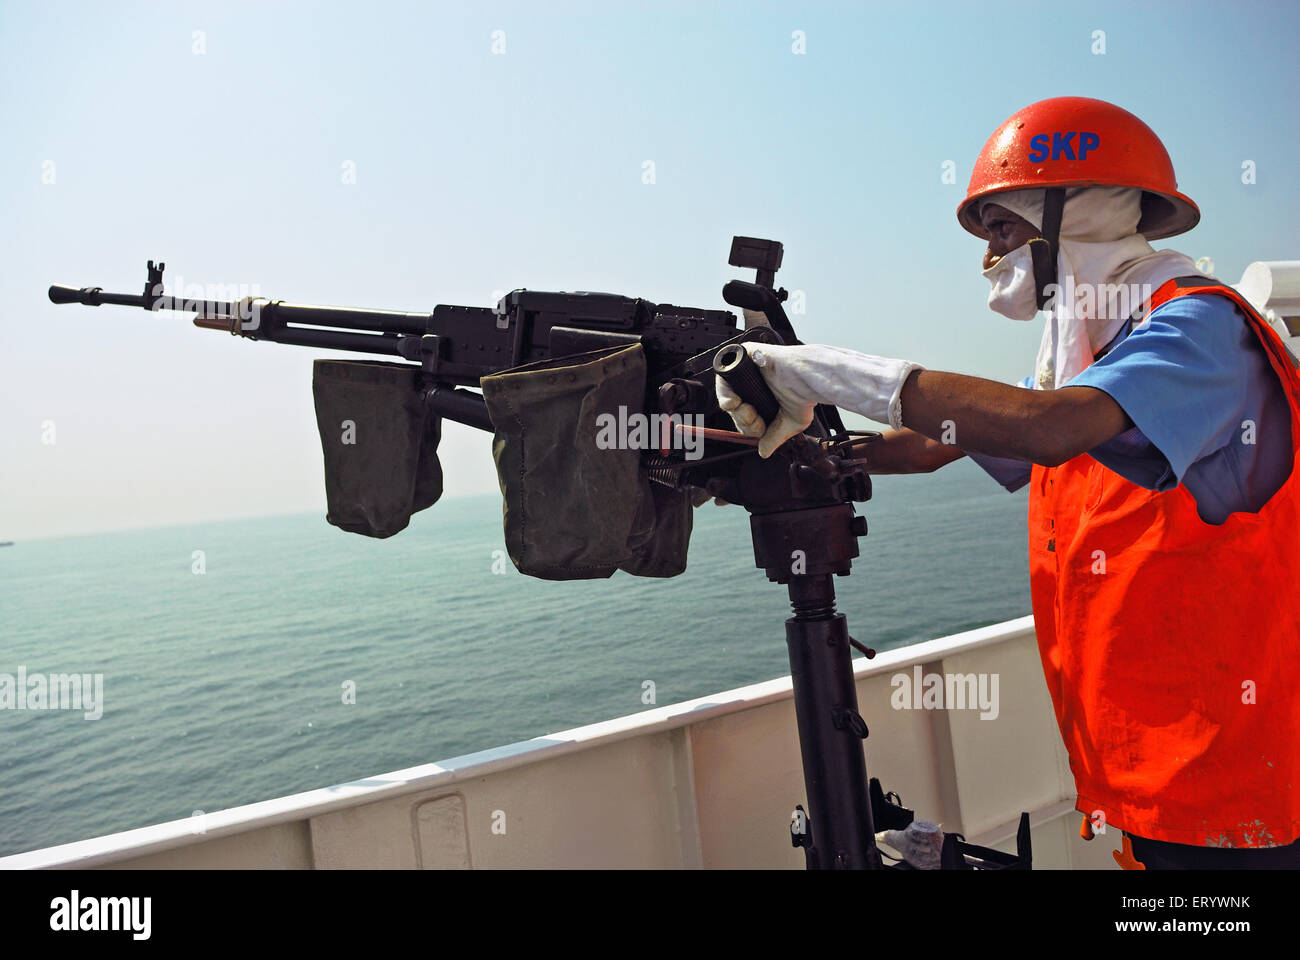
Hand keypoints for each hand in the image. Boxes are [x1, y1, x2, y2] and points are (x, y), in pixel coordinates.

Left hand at [714, 343, 922, 457]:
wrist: (827, 374)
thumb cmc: (816, 392)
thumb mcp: (792, 421)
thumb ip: (777, 437)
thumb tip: (764, 453)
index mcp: (764, 391)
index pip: (743, 408)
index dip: (742, 422)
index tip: (753, 431)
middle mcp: (756, 378)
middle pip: (733, 401)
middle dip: (742, 418)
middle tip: (756, 424)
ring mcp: (753, 366)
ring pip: (728, 389)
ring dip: (738, 407)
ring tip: (756, 413)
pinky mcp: (753, 355)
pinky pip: (728, 371)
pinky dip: (730, 388)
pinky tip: (740, 399)